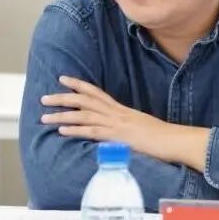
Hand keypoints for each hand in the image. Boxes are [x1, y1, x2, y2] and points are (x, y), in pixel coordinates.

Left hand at [41, 76, 209, 171]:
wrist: (174, 140)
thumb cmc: (161, 137)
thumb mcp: (139, 128)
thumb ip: (124, 127)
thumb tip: (114, 132)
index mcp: (121, 110)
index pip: (96, 92)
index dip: (79, 84)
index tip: (63, 78)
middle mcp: (116, 113)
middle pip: (84, 101)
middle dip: (63, 98)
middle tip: (44, 98)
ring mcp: (116, 123)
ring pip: (84, 115)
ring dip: (62, 115)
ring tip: (45, 116)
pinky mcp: (117, 136)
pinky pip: (93, 131)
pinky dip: (76, 130)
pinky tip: (62, 130)